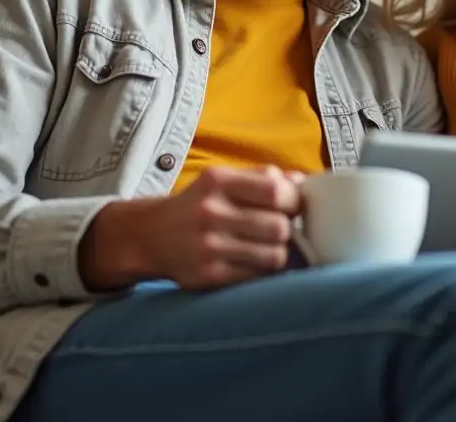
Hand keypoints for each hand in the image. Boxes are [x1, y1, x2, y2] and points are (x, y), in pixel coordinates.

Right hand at [79, 165, 303, 291]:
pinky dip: (262, 271)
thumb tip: (304, 183)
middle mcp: (211, 213)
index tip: (292, 206)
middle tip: (281, 230)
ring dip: (279, 254)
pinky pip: (257, 278)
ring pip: (274, 257)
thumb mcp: (225, 180)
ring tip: (268, 247)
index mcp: (218, 181)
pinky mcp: (208, 277)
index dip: (294, 201)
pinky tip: (253, 262)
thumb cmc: (200, 204)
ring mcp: (208, 247)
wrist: (151, 236)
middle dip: (287, 230)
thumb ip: (264, 178)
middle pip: (279, 228)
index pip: (276, 191)